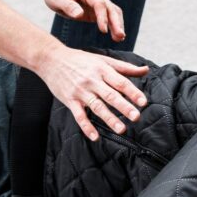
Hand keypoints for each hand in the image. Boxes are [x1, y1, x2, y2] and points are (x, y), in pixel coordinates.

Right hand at [35, 46, 149, 140]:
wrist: (51, 59)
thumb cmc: (79, 59)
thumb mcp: (102, 60)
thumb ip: (124, 67)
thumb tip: (145, 70)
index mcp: (101, 70)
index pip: (120, 82)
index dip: (133, 92)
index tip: (143, 102)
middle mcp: (91, 81)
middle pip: (110, 95)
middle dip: (123, 107)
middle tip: (136, 117)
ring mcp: (80, 91)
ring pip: (96, 107)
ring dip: (109, 118)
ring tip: (121, 129)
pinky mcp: (69, 100)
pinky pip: (79, 115)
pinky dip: (86, 126)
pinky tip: (95, 136)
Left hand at [41, 0, 126, 42]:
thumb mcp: (56, 0)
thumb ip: (68, 6)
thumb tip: (79, 14)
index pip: (98, 4)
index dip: (102, 17)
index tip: (103, 30)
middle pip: (110, 8)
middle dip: (116, 22)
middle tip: (120, 36)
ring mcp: (98, 1)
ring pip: (113, 12)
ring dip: (118, 25)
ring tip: (120, 38)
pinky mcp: (97, 10)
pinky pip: (109, 17)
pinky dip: (114, 26)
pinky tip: (117, 36)